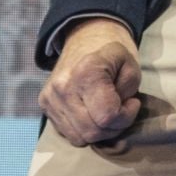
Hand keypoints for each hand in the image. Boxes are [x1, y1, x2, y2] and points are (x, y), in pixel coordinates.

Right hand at [39, 19, 141, 146]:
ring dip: (98, 131)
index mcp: (86, 72)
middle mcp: (63, 86)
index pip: (107, 117)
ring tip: (105, 112)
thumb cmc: (112, 54)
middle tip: (120, 110)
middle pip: (93, 132)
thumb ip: (128, 92)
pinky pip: (68, 134)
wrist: (85, 38)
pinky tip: (90, 113)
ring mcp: (50, 97)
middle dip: (113, 127)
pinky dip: (83, 130)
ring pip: (80, 138)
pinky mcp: (44, 104)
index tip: (131, 102)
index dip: (126, 116)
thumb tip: (113, 116)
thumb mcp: (131, 65)